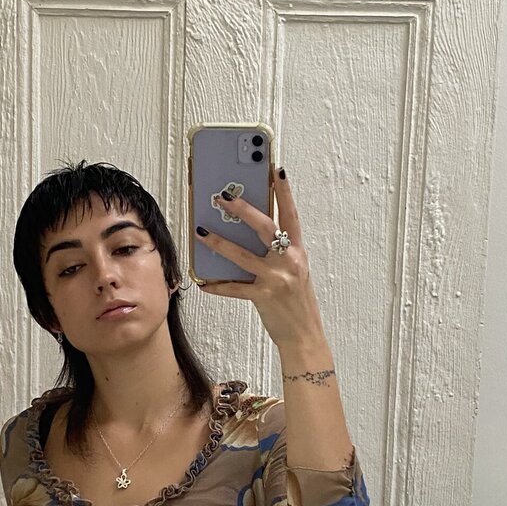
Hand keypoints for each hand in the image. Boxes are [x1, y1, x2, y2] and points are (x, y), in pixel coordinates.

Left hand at [194, 167, 323, 348]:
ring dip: (218, 243)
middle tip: (223, 196)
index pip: (291, 215)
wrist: (305, 335)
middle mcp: (288, 261)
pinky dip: (217, 285)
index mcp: (297, 252)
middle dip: (243, 209)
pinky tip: (203, 282)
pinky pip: (234, 288)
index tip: (277, 170)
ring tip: (201, 231)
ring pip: (241, 255)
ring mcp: (276, 279)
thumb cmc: (297, 303)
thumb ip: (278, 253)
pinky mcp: (263, 297)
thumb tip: (250, 236)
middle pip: (264, 227)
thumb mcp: (294, 271)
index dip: (285, 191)